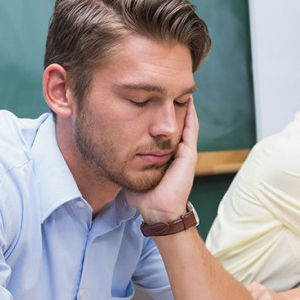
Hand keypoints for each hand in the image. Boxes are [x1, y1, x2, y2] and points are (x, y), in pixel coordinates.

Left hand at [125, 98, 197, 220]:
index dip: (160, 115)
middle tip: (168, 88)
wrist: (158, 211)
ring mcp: (185, 152)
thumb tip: (107, 152)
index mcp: (166, 155)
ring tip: (180, 90)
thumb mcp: (131, 173)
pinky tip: (188, 101)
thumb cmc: (145, 197)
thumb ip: (123, 163)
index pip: (164, 130)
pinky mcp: (189, 154)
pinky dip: (191, 114)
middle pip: (177, 123)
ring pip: (187, 123)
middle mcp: (177, 151)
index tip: (152, 99)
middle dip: (174, 106)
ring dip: (185, 107)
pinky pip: (191, 129)